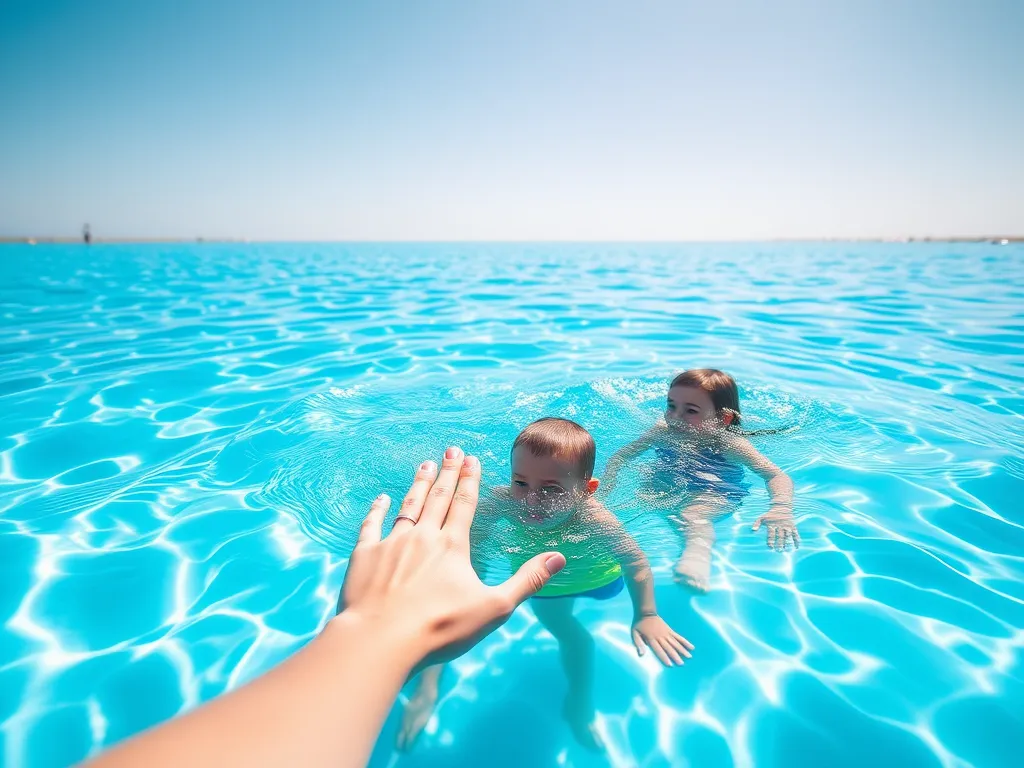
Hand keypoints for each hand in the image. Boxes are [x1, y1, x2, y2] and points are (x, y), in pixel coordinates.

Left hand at [338, 448, 566, 668]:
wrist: (381, 639)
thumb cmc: (441, 628)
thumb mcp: (494, 608)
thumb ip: (527, 581)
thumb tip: (558, 558)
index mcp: (452, 546)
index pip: (464, 505)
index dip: (470, 480)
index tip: (472, 459)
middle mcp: (423, 536)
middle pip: (438, 498)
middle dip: (447, 473)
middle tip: (451, 450)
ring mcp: (392, 543)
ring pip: (408, 506)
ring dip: (418, 484)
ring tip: (425, 464)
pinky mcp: (365, 555)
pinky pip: (372, 525)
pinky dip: (377, 510)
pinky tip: (381, 499)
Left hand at [631, 614, 693, 666]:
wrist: (646, 612)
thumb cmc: (639, 624)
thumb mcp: (634, 633)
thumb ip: (638, 644)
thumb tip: (641, 654)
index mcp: (651, 639)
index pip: (659, 650)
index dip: (664, 657)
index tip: (670, 665)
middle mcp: (660, 637)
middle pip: (669, 648)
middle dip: (675, 656)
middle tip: (681, 664)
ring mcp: (666, 633)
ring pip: (675, 643)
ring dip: (682, 650)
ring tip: (689, 657)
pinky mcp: (670, 630)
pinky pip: (678, 637)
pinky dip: (685, 642)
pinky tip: (691, 647)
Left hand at [752, 506, 799, 550]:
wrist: (781, 507)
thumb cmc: (770, 515)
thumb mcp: (762, 517)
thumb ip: (757, 523)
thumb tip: (753, 530)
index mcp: (772, 524)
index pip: (771, 534)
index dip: (771, 541)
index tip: (770, 547)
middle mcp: (780, 525)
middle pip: (780, 536)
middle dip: (780, 543)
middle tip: (779, 550)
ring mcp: (787, 526)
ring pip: (788, 535)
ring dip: (788, 543)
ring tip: (786, 550)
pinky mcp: (793, 526)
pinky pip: (795, 534)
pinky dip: (796, 540)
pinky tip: (796, 547)